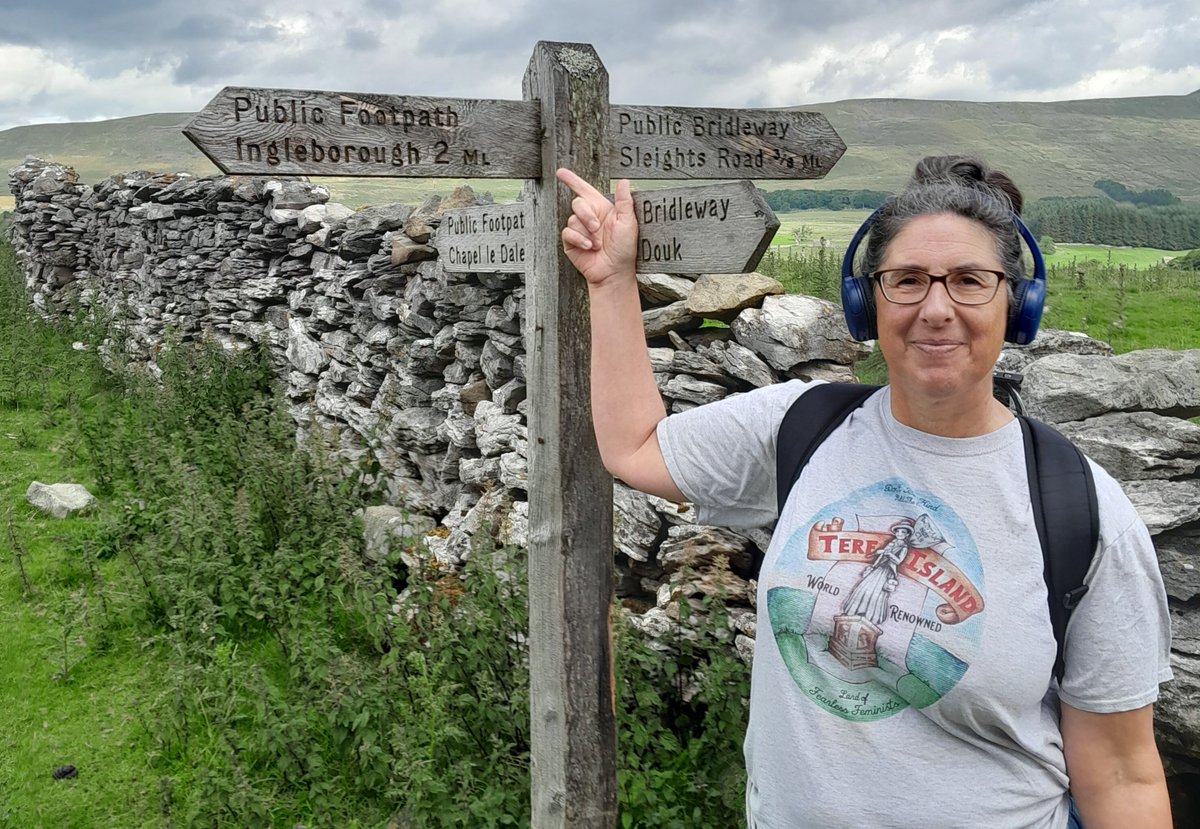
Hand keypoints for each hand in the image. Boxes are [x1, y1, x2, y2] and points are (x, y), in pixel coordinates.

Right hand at [555, 168, 637, 288]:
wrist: (614, 272)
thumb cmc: (624, 250)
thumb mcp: (629, 223)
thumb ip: (624, 201)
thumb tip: (624, 182)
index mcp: (603, 209)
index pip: (585, 190)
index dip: (572, 180)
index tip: (561, 173)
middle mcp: (590, 217)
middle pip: (578, 203)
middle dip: (586, 215)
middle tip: (597, 228)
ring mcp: (580, 230)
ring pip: (573, 219)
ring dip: (586, 232)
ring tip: (597, 243)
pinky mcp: (572, 241)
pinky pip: (568, 233)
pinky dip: (579, 239)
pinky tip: (588, 247)